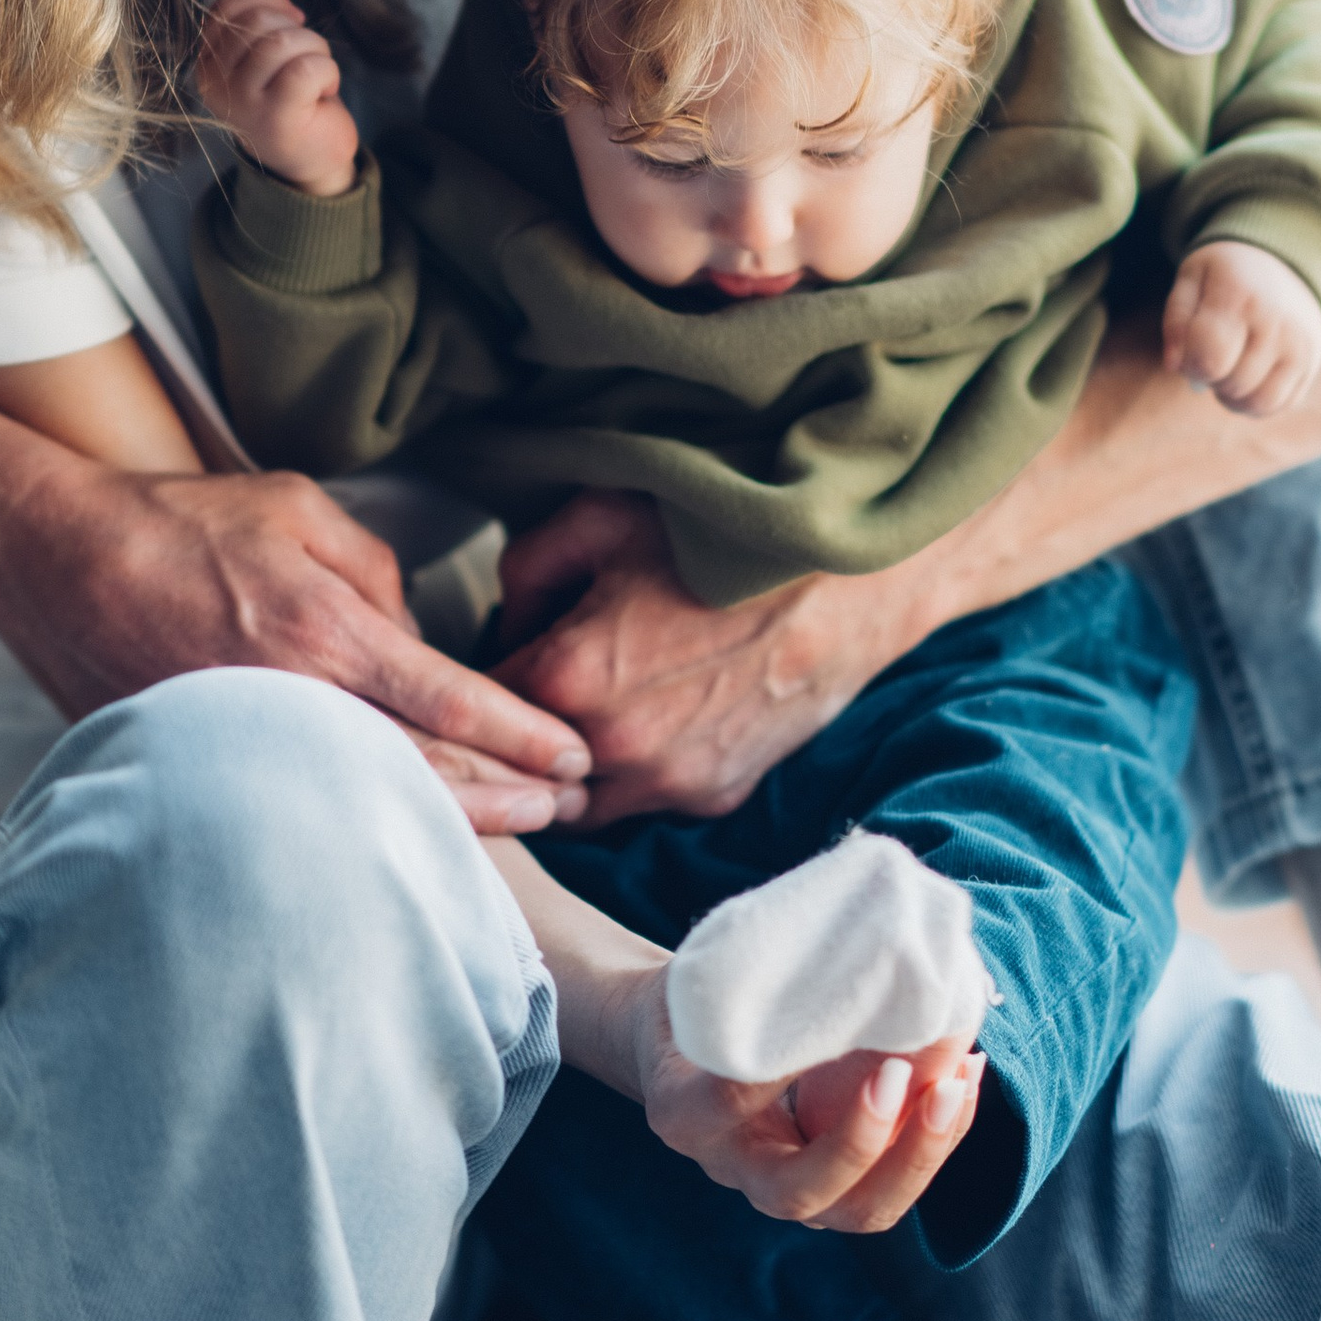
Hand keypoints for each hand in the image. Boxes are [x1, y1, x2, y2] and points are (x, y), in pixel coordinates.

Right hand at [0, 451, 590, 832]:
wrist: (56, 559)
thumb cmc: (180, 522)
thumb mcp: (297, 509)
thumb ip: (375, 571)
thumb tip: (413, 632)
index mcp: (323, 631)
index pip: (448, 699)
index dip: (522, 733)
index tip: (576, 754)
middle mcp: (294, 699)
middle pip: (427, 769)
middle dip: (513, 792)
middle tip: (576, 804)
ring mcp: (252, 743)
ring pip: (373, 800)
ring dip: (460, 818)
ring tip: (527, 825)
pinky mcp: (214, 765)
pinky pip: (311, 803)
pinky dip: (374, 821)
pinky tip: (419, 831)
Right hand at [199, 0, 359, 196]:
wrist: (309, 159)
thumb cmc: (290, 101)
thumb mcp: (261, 60)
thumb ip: (255, 28)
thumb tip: (286, 9)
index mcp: (207, 63)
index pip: (227, 8)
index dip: (268, 2)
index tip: (293, 20)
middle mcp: (216, 83)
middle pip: (258, 21)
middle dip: (297, 29)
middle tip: (308, 57)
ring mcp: (243, 102)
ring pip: (283, 42)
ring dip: (315, 49)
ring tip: (318, 74)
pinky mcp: (276, 117)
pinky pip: (307, 68)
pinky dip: (328, 71)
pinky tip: (326, 88)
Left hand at [492, 489, 929, 821]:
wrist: (853, 576)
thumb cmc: (728, 536)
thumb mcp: (603, 516)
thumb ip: (525, 569)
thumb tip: (505, 623)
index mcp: (568, 675)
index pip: (473, 711)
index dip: (466, 686)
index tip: (482, 664)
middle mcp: (611, 748)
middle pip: (520, 770)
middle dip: (513, 737)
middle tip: (526, 694)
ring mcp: (668, 781)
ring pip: (578, 804)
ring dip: (570, 767)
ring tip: (588, 710)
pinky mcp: (713, 796)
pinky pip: (645, 798)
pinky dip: (634, 770)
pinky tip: (653, 716)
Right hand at [639, 996, 986, 1234]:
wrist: (684, 1047)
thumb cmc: (700, 1002)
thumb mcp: (704, 983)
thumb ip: (752, 981)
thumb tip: (852, 940)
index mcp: (684, 1115)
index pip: (727, 1105)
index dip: (777, 1076)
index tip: (822, 1026)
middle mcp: (735, 1167)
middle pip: (799, 1193)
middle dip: (859, 1142)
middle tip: (896, 1073)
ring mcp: (786, 1187)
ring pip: (860, 1209)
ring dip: (918, 1152)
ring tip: (955, 1081)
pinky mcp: (834, 1186)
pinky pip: (891, 1186)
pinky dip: (937, 1137)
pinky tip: (963, 1077)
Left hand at [1162, 239, 1320, 417]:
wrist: (1283, 259)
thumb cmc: (1226, 274)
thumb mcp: (1192, 278)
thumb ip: (1176, 321)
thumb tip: (1175, 366)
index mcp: (1239, 295)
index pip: (1209, 359)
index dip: (1190, 364)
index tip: (1190, 349)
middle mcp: (1276, 321)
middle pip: (1232, 384)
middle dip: (1211, 378)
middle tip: (1212, 353)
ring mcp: (1299, 344)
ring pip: (1258, 403)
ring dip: (1232, 397)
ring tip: (1227, 371)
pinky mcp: (1312, 362)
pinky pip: (1279, 405)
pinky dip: (1255, 403)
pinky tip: (1247, 378)